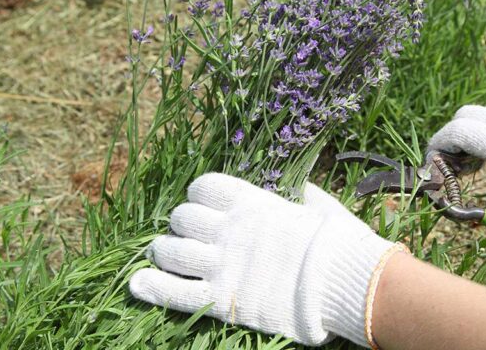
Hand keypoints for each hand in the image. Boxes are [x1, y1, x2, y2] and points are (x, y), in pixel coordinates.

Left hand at [129, 173, 403, 346]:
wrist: (347, 282)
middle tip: (189, 237)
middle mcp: (231, 229)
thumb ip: (308, 197)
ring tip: (164, 257)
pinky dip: (152, 288)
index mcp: (254, 204)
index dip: (198, 195)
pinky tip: (137, 283)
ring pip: (170, 251)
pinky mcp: (223, 299)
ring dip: (163, 252)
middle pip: (182, 218)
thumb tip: (305, 188)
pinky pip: (175, 292)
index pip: (205, 186)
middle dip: (181, 226)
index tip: (203, 205)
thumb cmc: (341, 244)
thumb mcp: (325, 210)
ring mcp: (224, 264)